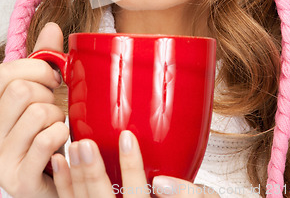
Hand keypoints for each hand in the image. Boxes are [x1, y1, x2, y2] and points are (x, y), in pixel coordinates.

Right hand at [0, 23, 68, 197]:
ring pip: (37, 113)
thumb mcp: (44, 93)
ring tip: (57, 130)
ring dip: (58, 118)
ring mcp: (1, 158)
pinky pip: (46, 139)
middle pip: (22, 90)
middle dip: (49, 96)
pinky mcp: (19, 179)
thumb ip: (44, 61)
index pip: (6, 73)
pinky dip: (61, 136)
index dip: (37, 70)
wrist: (55, 181)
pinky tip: (60, 145)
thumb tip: (51, 27)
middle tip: (54, 110)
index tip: (53, 79)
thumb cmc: (48, 132)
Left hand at [51, 131, 219, 197]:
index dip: (131, 167)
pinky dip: (64, 185)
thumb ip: (188, 193)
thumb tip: (163, 184)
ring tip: (73, 148)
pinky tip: (61, 163)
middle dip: (92, 174)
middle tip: (85, 145)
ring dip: (75, 177)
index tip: (126, 137)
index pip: (136, 194)